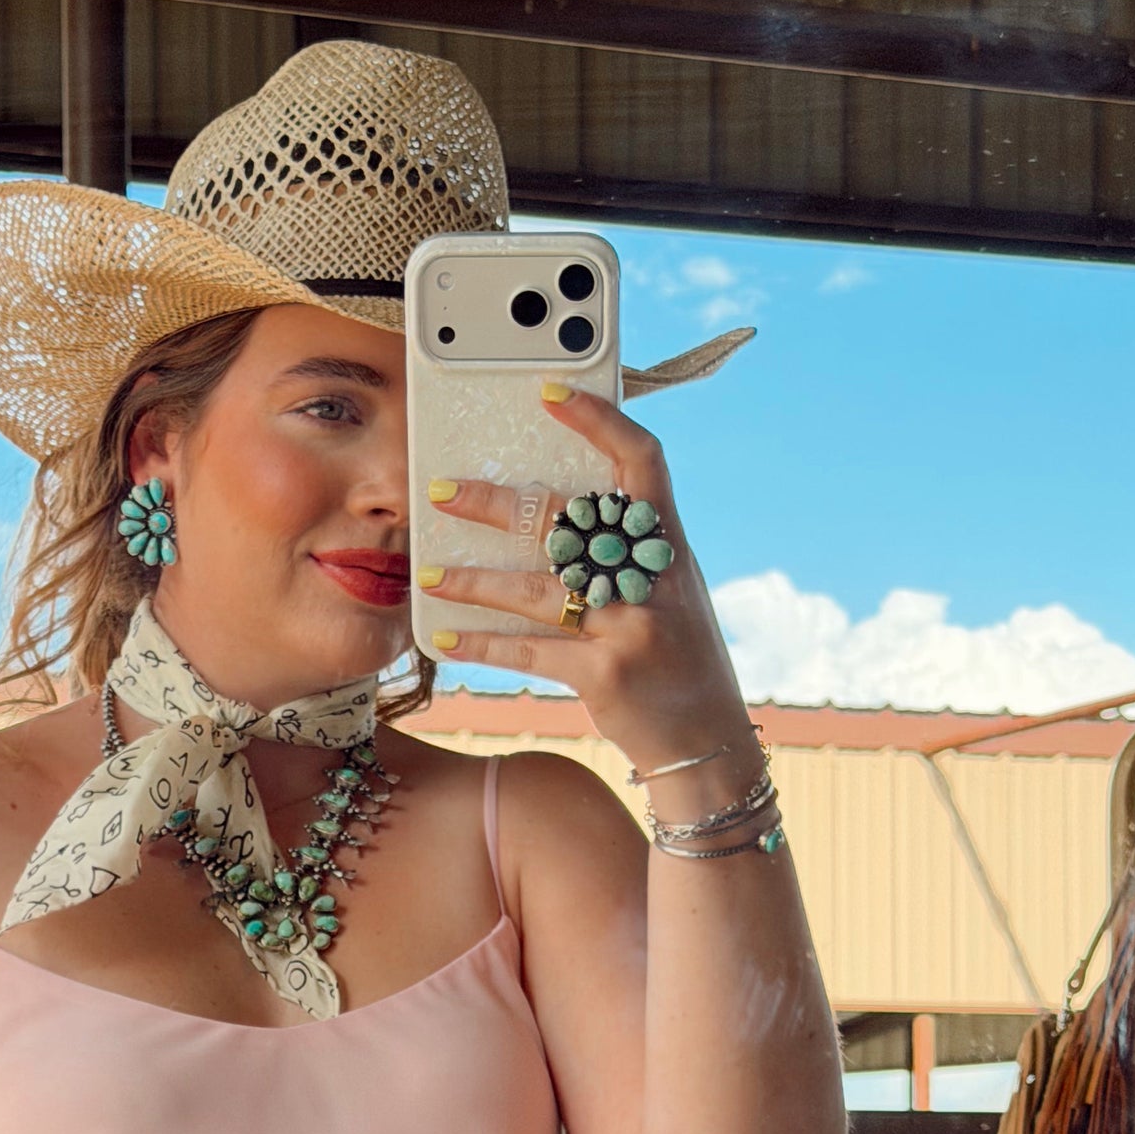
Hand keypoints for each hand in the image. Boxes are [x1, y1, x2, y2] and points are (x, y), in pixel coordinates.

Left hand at [422, 384, 755, 780]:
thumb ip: (624, 554)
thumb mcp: (668, 593)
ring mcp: (631, 625)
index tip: (549, 391)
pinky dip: (483, 644)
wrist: (707, 743)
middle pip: (564, 520)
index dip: (597, 419)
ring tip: (427, 575)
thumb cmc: (676, 659)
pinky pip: (529, 650)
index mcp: (671, 544)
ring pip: (535, 588)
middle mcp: (653, 577)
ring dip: (472, 581)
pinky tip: (446, 637)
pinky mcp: (605, 675)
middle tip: (441, 491)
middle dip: (494, 504)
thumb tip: (550, 516)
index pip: (641, 460)